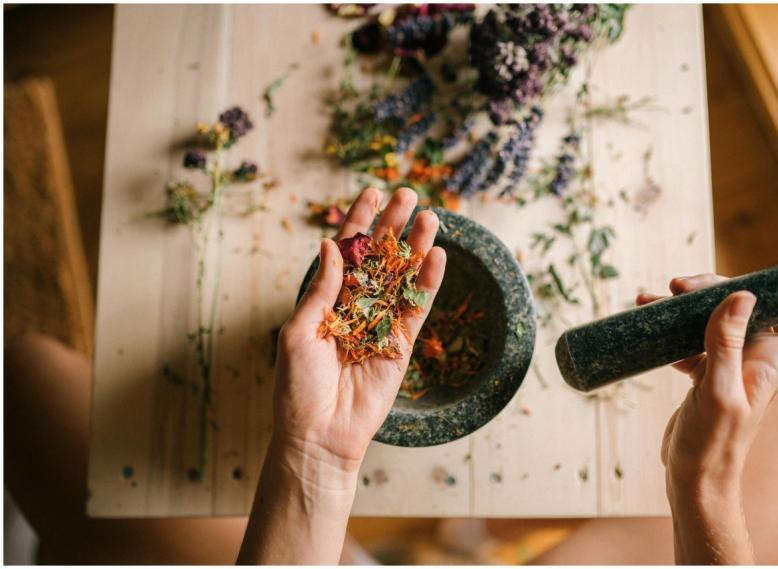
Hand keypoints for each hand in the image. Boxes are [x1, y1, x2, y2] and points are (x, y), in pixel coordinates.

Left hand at [274, 186, 445, 474]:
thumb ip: (321, 290)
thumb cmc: (297, 386)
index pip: (345, 252)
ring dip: (416, 247)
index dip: (358, 222)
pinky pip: (417, 309)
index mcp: (326, 300)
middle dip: (392, 225)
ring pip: (402, 277)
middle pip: (379, 257)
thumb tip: (332, 246)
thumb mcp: (298, 331)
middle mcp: (355, 306)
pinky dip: (427, 283)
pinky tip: (437, 256)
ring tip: (430, 216)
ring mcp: (380, 324)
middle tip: (407, 193)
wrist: (318, 434)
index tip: (372, 192)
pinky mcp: (401, 344)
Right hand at [638, 255, 777, 562]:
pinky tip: (652, 329)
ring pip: (718, 319)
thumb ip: (727, 344)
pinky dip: (674, 329)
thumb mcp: (718, 392)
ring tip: (652, 299)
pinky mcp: (706, 375)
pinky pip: (694, 339)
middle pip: (752, 306)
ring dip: (688, 305)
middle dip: (720, 286)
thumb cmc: (712, 445)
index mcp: (774, 362)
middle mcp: (758, 360)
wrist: (693, 478)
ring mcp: (731, 366)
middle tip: (681, 285)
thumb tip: (741, 296)